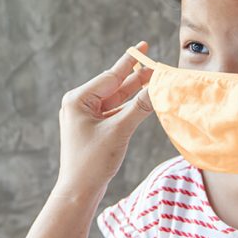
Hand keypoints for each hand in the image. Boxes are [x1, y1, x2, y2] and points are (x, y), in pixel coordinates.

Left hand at [54, 42, 153, 199]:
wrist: (79, 191)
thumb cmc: (93, 161)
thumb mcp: (119, 131)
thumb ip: (139, 107)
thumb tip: (159, 88)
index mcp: (78, 99)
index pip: (111, 77)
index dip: (131, 63)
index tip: (144, 46)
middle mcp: (79, 104)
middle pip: (113, 86)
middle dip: (136, 77)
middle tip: (156, 64)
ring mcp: (86, 117)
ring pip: (116, 99)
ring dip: (135, 92)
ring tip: (155, 79)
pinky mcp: (93, 128)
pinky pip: (114, 112)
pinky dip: (130, 107)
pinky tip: (145, 100)